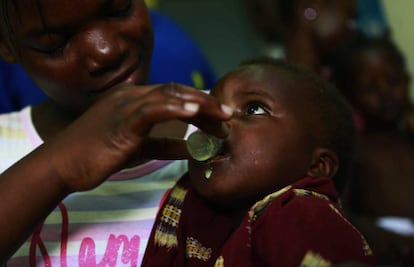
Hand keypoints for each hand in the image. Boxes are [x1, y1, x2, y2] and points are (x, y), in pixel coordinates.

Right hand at [48, 83, 231, 191]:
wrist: (61, 165)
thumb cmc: (97, 156)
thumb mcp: (140, 149)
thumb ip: (165, 144)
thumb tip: (193, 148)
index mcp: (133, 99)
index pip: (173, 95)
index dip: (199, 104)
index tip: (219, 118)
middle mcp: (131, 95)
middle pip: (176, 90)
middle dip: (206, 101)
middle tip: (229, 115)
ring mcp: (125, 104)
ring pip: (169, 95)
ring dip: (199, 104)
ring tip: (223, 115)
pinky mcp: (121, 119)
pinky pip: (153, 109)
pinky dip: (176, 108)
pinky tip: (195, 111)